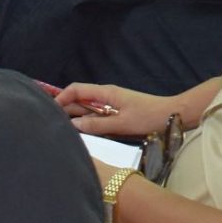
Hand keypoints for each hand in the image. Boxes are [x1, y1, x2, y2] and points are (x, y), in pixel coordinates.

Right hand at [55, 82, 176, 136]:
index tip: (50, 110)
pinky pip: (97, 116)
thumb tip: (74, 125)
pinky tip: (82, 133)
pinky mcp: (117, 113)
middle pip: (79, 99)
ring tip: (60, 129)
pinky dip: (88, 122)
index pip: (76, 89)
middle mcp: (106, 96)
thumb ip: (97, 124)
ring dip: (76, 117)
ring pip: (87, 109)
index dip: (61, 97)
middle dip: (65, 109)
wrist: (171, 115)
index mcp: (106, 93)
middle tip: (50, 123)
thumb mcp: (121, 123)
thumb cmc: (148, 117)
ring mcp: (111, 105)